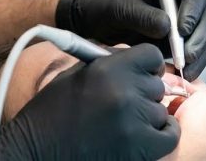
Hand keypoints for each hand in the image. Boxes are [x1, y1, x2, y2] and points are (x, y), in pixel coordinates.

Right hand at [0, 44, 178, 159]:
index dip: (147, 65)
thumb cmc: (52, 113)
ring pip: (161, 110)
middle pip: (157, 84)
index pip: (152, 56)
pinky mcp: (139, 149)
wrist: (35, 151)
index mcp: (108, 69)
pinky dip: (161, 134)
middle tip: (124, 103)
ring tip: (123, 122)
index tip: (141, 74)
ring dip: (147, 115)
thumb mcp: (77, 74)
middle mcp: (124, 92)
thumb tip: (138, 58)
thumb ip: (110, 62)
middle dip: (144, 92)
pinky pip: (170, 135)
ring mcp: (133, 122)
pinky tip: (144, 133)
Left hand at [56, 0, 205, 79]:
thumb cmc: (107, 6)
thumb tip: (167, 27)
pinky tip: (184, 74)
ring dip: (199, 52)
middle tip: (187, 55)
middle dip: (200, 35)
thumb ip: (142, 15)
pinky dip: (193, 63)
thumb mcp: (120, 7)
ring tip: (185, 70)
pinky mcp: (183, 38)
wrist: (98, 24)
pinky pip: (196, 50)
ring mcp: (185, 17)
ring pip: (205, 33)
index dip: (195, 6)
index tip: (183, 28)